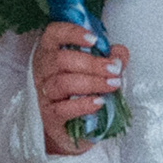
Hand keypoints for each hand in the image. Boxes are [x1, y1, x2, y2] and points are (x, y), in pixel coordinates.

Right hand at [31, 21, 126, 156]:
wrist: (74, 129)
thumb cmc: (83, 93)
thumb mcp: (97, 72)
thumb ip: (110, 59)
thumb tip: (119, 53)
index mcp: (51, 53)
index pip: (53, 34)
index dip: (72, 33)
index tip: (94, 40)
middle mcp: (43, 71)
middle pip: (61, 60)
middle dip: (92, 63)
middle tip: (114, 69)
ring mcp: (44, 94)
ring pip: (62, 83)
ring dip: (92, 82)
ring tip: (113, 85)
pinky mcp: (49, 117)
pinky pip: (62, 109)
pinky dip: (83, 105)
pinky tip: (99, 102)